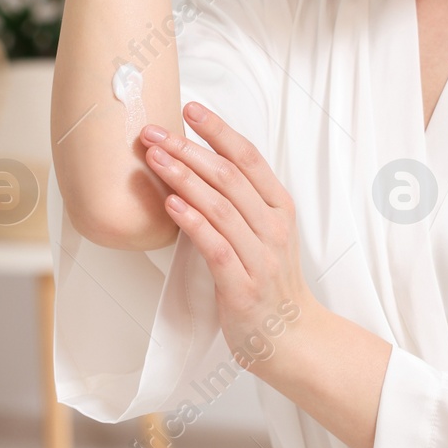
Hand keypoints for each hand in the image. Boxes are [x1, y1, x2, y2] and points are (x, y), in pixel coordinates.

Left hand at [139, 101, 316, 370]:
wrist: (293, 338)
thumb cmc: (272, 282)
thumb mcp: (267, 233)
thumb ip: (242, 201)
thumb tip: (199, 164)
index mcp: (281, 208)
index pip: (250, 158)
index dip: (219, 131)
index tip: (191, 109)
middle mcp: (274, 227)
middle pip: (229, 176)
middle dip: (188, 149)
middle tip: (154, 132)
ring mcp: (260, 257)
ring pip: (220, 206)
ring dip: (183, 178)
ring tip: (154, 158)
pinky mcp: (243, 286)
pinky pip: (215, 246)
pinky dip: (192, 221)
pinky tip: (170, 204)